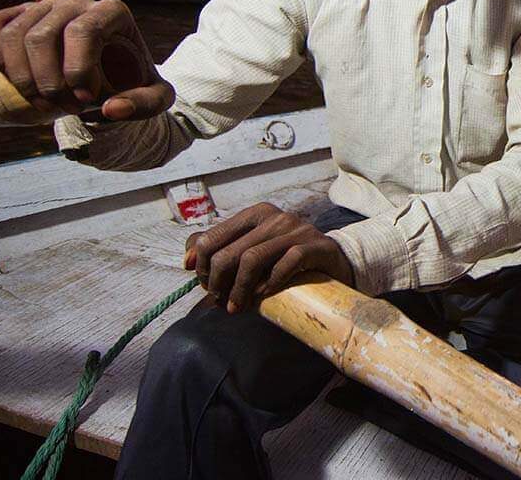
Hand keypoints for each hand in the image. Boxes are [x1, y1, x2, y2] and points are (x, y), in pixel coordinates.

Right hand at [0, 0, 172, 119]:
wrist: (108, 73)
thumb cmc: (131, 81)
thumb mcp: (155, 96)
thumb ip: (145, 105)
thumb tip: (111, 109)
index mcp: (112, 10)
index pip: (83, 31)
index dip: (78, 70)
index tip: (87, 99)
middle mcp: (77, 1)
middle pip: (43, 37)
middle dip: (49, 82)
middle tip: (68, 109)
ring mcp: (45, 5)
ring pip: (15, 36)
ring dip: (24, 79)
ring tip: (47, 104)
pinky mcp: (18, 13)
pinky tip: (20, 82)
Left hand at [184, 203, 354, 312]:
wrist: (334, 259)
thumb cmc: (287, 256)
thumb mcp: (254, 246)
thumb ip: (223, 248)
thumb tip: (186, 259)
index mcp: (256, 213)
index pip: (213, 236)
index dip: (200, 264)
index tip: (201, 283)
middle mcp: (274, 217)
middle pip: (229, 252)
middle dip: (217, 282)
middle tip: (219, 300)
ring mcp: (296, 230)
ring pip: (252, 259)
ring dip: (239, 290)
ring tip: (237, 307)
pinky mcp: (315, 246)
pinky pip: (285, 264)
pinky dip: (269, 284)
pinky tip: (264, 295)